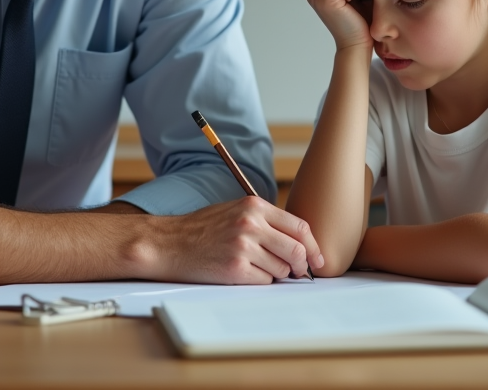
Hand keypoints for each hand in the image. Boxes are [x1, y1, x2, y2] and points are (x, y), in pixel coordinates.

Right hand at [145, 196, 324, 283]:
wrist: (169, 243)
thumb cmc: (202, 229)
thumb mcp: (235, 211)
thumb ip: (265, 221)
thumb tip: (299, 242)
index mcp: (254, 206)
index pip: (299, 226)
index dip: (312, 246)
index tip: (317, 259)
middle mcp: (251, 224)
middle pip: (296, 250)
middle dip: (300, 265)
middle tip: (297, 272)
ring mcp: (243, 246)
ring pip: (281, 269)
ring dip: (275, 273)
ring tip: (253, 266)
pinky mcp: (235, 268)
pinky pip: (264, 281)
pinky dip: (259, 281)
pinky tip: (241, 272)